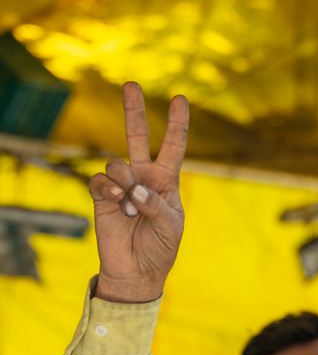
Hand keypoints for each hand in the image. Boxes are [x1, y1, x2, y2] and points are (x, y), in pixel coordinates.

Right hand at [88, 82, 188, 303]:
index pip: (173, 147)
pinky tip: (118, 204)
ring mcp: (121, 185)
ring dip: (126, 185)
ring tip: (132, 208)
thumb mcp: (170, 226)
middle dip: (134, 111)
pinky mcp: (102, 196)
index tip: (180, 99)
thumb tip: (135, 188)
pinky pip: (101, 180)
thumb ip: (156, 205)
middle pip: (137, 137)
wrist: (137, 271)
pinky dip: (110, 190)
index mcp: (167, 182)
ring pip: (117, 164)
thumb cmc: (161, 248)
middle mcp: (143, 178)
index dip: (177, 124)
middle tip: (132, 84)